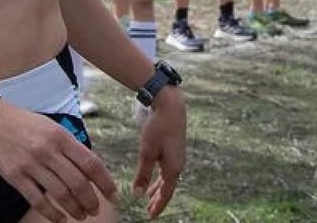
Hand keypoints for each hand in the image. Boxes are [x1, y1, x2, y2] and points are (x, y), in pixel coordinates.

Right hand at [0, 100, 116, 221]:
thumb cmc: (24, 123)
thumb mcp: (51, 127)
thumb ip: (70, 147)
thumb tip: (90, 170)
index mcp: (60, 137)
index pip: (91, 164)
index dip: (105, 183)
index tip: (113, 195)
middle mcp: (47, 150)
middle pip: (78, 183)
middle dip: (91, 201)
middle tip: (95, 209)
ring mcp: (30, 164)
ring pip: (61, 194)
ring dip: (75, 209)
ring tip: (80, 215)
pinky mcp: (15, 176)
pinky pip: (38, 200)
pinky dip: (52, 213)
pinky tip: (59, 218)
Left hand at [133, 85, 187, 217]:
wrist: (171, 105)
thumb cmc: (158, 127)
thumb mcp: (147, 152)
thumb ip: (142, 173)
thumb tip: (138, 194)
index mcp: (173, 168)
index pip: (166, 193)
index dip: (158, 205)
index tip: (150, 216)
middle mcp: (178, 164)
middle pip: (168, 187)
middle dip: (158, 199)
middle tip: (149, 211)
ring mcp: (177, 156)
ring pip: (167, 178)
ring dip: (158, 188)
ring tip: (149, 196)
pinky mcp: (174, 148)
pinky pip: (167, 168)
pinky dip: (160, 176)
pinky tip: (154, 176)